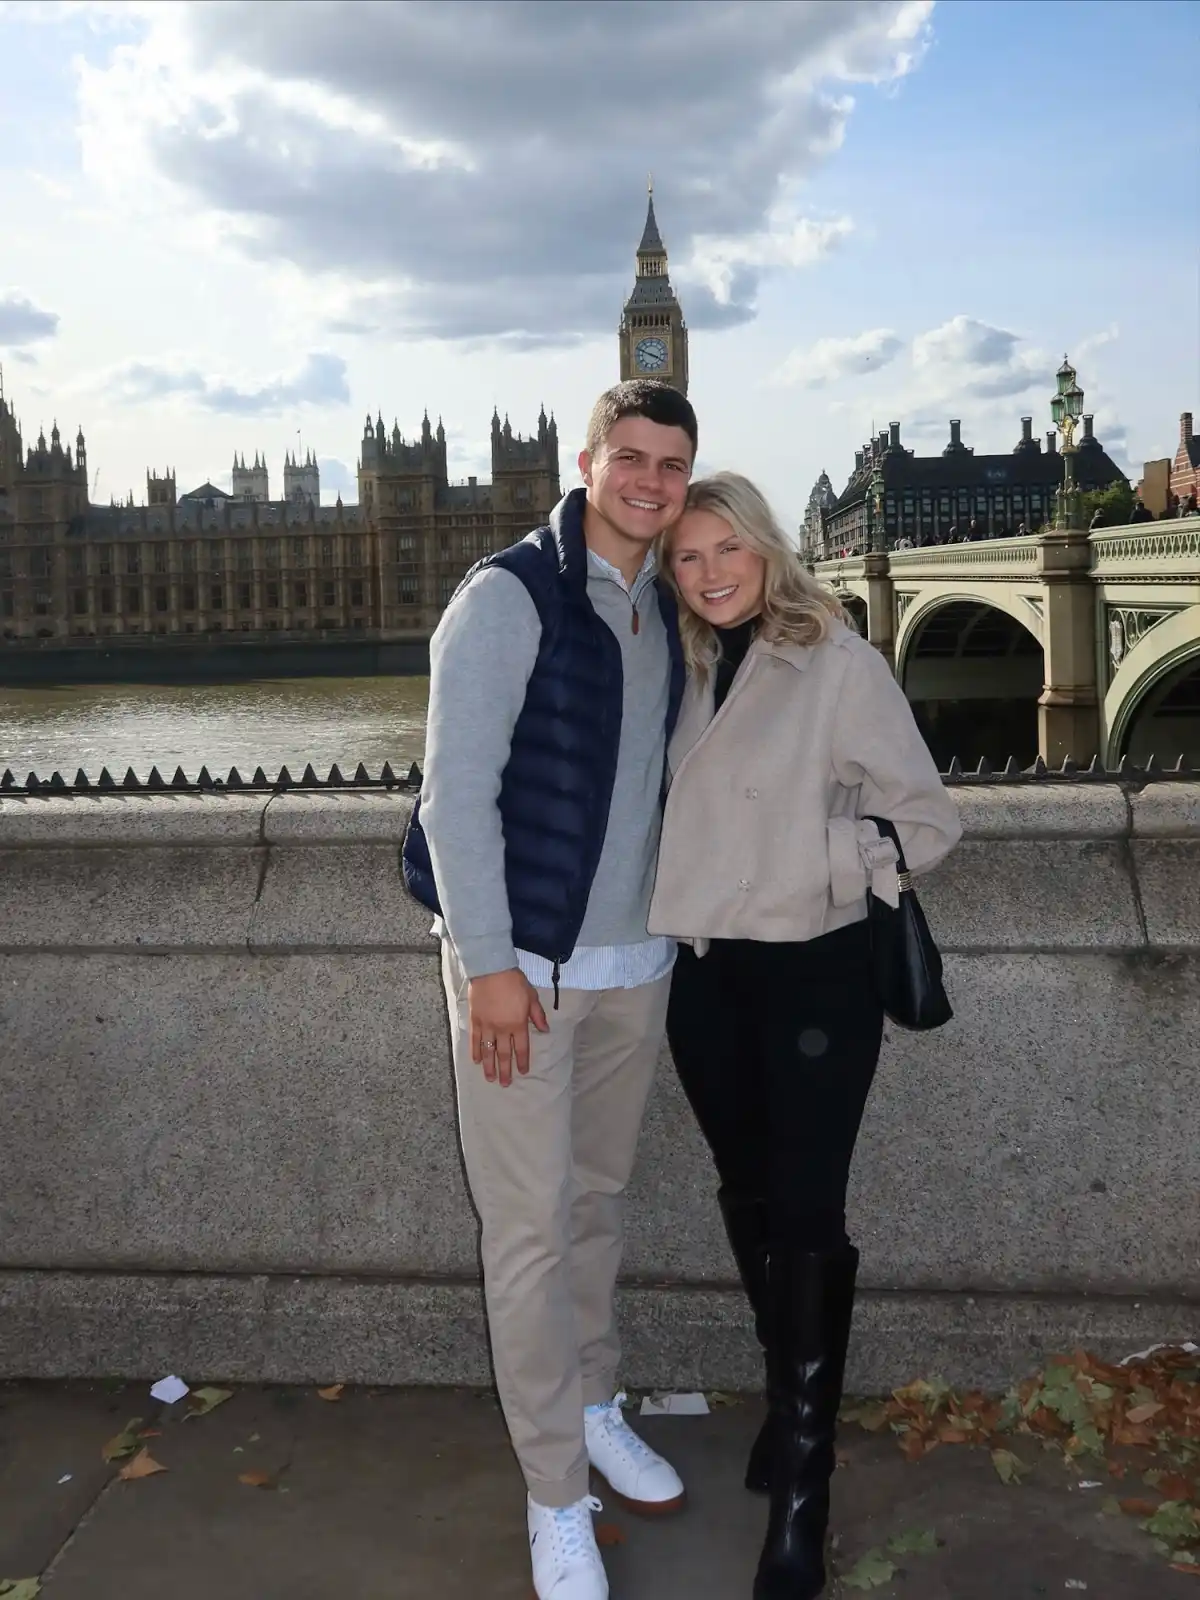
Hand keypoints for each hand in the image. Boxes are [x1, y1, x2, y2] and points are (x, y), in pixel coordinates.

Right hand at [468, 968, 549, 1086]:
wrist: (491, 970)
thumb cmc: (514, 982)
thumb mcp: (531, 997)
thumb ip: (537, 1015)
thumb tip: (545, 1030)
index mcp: (518, 1024)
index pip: (522, 1048)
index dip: (522, 1061)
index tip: (523, 1072)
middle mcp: (502, 1029)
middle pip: (504, 1054)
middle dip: (505, 1070)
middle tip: (505, 1084)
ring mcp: (487, 1026)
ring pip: (488, 1051)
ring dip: (489, 1066)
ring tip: (490, 1079)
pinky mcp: (475, 1021)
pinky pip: (475, 1040)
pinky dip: (475, 1051)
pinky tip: (476, 1061)